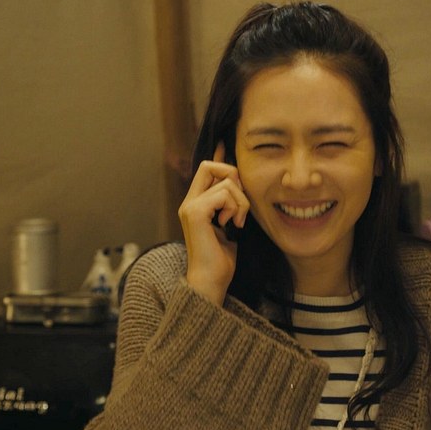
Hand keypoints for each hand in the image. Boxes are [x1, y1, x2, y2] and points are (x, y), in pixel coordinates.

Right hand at [178, 143, 248, 305]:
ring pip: (225, 182)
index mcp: (196, 204)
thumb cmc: (222, 260)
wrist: (211, 281)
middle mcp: (189, 202)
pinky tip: (232, 225)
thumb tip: (241, 186)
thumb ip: (231, 206)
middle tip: (240, 204)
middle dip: (234, 178)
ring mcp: (190, 206)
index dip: (221, 158)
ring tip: (237, 222)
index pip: (206, 169)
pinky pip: (224, 194)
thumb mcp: (230, 226)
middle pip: (210, 165)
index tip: (229, 147)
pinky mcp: (195, 213)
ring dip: (241, 201)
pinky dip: (235, 208)